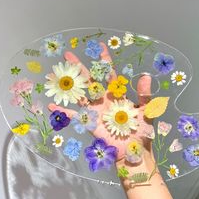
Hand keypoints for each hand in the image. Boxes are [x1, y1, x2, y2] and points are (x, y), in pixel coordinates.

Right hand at [48, 42, 157, 174]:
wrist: (134, 151)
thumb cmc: (141, 131)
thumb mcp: (146, 112)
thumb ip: (145, 95)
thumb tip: (146, 77)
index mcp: (117, 95)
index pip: (109, 74)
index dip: (105, 61)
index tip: (100, 47)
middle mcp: (103, 100)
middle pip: (89, 80)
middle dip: (79, 68)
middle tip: (67, 55)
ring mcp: (95, 111)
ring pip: (80, 94)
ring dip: (68, 85)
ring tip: (55, 75)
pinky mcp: (90, 122)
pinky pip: (75, 116)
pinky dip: (63, 111)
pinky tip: (52, 104)